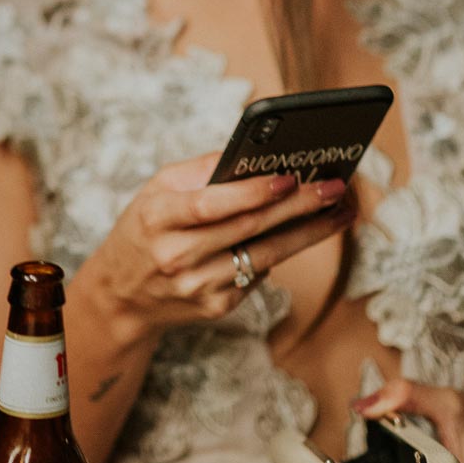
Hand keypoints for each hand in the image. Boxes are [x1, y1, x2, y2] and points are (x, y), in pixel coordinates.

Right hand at [84, 151, 355, 342]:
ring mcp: (198, 287)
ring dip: (308, 233)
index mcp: (157, 218)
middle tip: (336, 188)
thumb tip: (256, 155)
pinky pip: (259, 275)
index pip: (209, 205)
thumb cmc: (145, 228)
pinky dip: (279, 252)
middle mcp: (176, 256)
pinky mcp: (216, 307)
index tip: (289, 177)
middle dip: (298, 207)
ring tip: (341, 212)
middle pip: (248, 230)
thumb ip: (202, 169)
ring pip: (265, 257)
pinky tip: (299, 234)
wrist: (122, 294)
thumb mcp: (158, 189)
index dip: (251, 193)